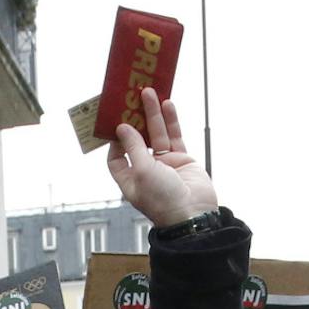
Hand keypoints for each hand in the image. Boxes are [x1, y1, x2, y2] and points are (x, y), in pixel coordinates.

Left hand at [107, 89, 216, 227]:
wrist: (193, 215)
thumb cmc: (163, 200)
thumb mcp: (142, 170)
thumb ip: (133, 147)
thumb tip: (122, 128)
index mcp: (130, 180)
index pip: (116, 158)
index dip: (115, 141)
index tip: (116, 123)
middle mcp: (146, 171)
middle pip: (138, 140)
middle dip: (135, 119)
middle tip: (132, 97)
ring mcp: (165, 165)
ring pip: (157, 134)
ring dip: (153, 114)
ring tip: (149, 93)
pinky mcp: (183, 160)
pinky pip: (175, 137)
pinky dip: (171, 121)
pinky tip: (167, 105)